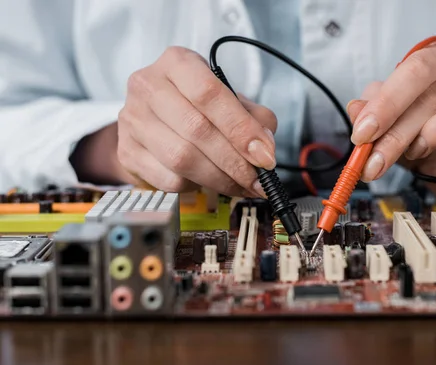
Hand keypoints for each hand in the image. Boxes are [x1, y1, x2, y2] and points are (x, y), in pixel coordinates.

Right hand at [117, 46, 276, 196]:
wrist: (153, 120)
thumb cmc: (197, 107)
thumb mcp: (230, 100)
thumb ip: (254, 118)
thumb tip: (264, 149)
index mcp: (177, 63)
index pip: (210, 93)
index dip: (241, 129)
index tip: (265, 156)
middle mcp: (148, 85)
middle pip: (196, 129)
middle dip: (235, 161)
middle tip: (258, 180)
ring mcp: (132, 119)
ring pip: (181, 158)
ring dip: (219, 179)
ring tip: (240, 185)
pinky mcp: (127, 152)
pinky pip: (168, 179)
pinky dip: (195, 186)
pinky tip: (208, 183)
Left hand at [348, 42, 435, 196]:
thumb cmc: (417, 130)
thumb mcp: (388, 122)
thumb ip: (370, 114)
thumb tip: (355, 109)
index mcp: (435, 63)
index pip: (413, 71)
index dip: (385, 104)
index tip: (362, 134)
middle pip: (433, 95)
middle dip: (396, 136)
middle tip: (374, 163)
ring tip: (418, 152)